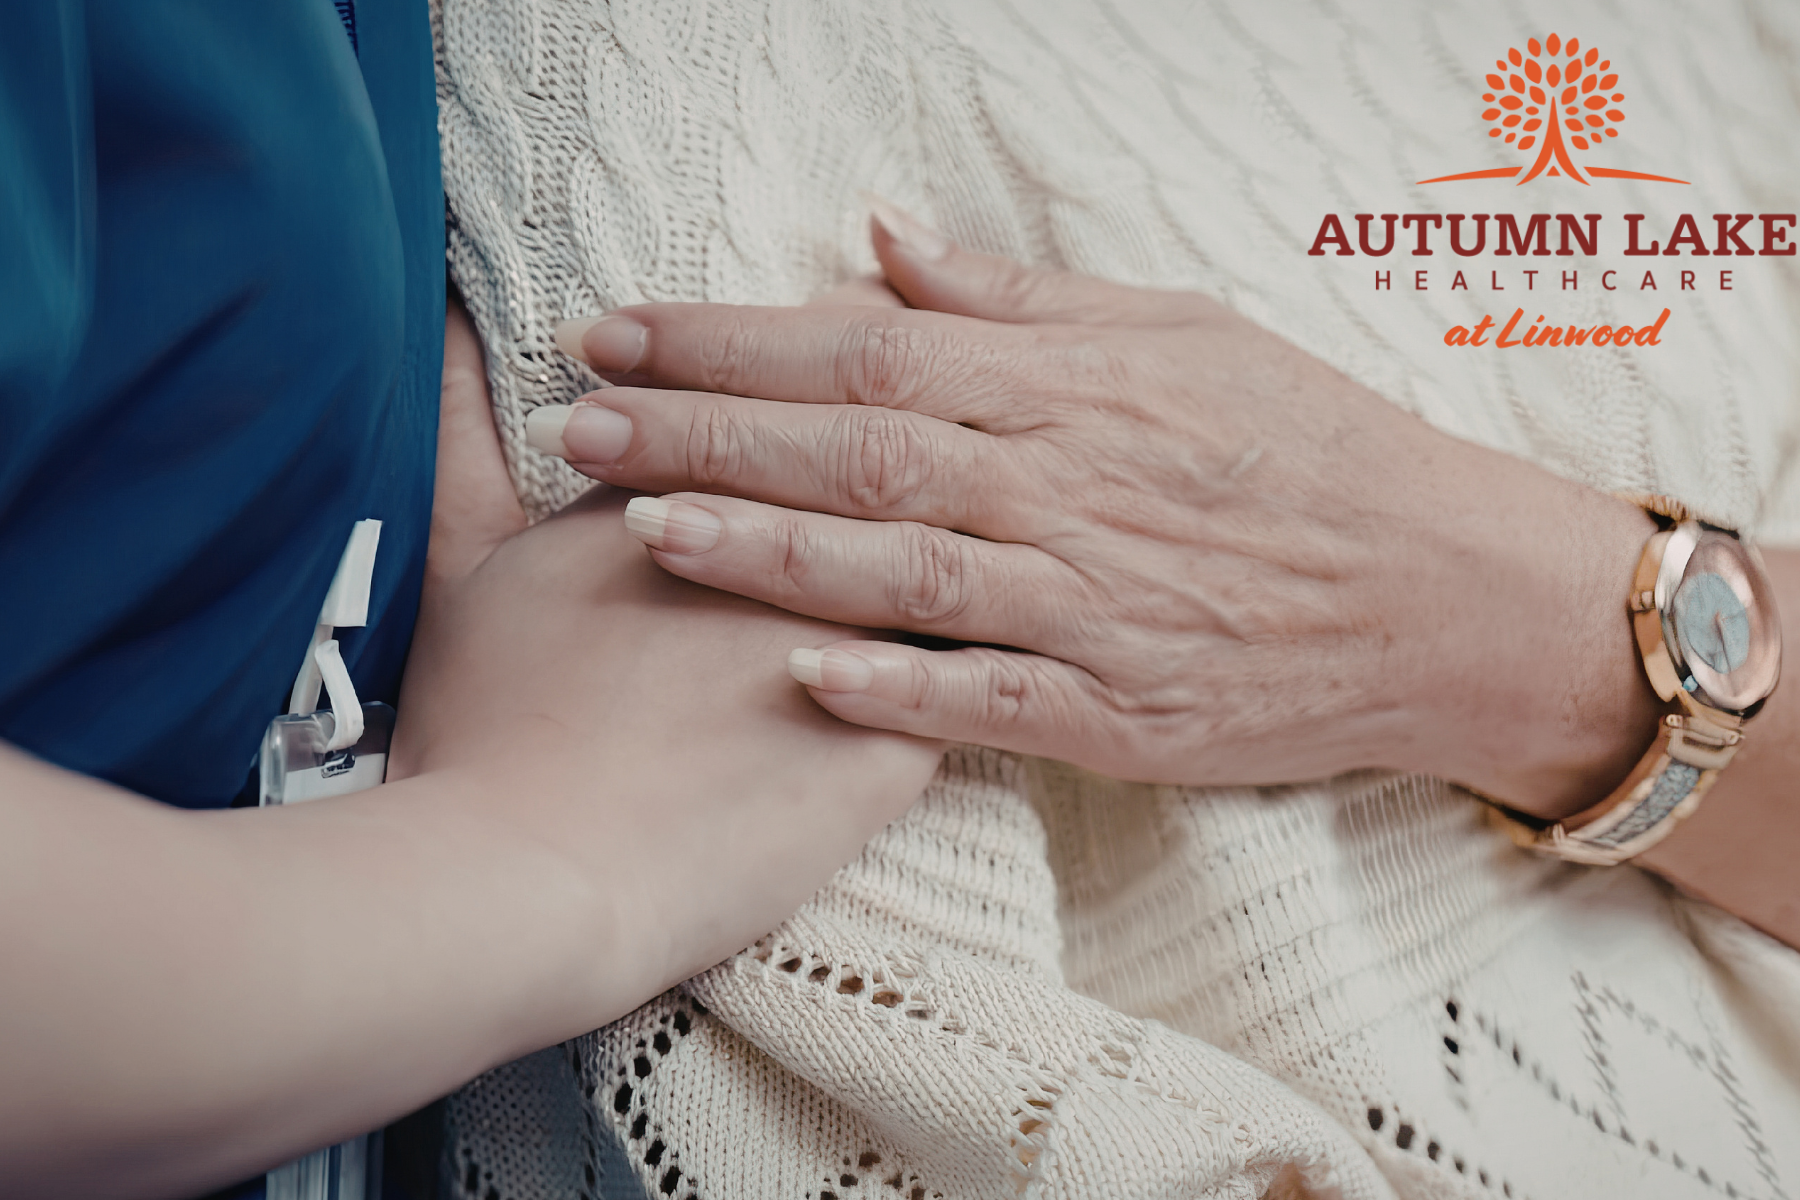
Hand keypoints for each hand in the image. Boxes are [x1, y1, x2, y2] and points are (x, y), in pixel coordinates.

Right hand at [395, 297, 940, 1014]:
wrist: (538, 878)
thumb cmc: (484, 726)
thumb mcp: (457, 564)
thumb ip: (464, 437)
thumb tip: (454, 331)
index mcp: (696, 491)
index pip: (773, 394)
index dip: (795, 364)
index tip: (822, 342)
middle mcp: (795, 551)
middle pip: (874, 451)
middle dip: (899, 414)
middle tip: (916, 402)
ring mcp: (857, 646)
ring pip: (945, 551)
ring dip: (966, 517)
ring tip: (978, 500)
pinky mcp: (900, 742)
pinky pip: (975, 677)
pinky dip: (994, 642)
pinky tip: (1016, 620)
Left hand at [532, 203, 1661, 818]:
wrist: (1442, 592)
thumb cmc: (1309, 449)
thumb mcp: (1179, 332)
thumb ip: (1018, 295)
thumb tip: (880, 238)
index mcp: (1071, 385)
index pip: (864, 345)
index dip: (727, 339)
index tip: (618, 334)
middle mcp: (1067, 486)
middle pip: (857, 446)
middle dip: (705, 429)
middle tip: (579, 422)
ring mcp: (1092, 603)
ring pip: (904, 567)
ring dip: (769, 547)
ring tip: (645, 525)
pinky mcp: (1119, 709)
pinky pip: (990, 698)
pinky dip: (896, 687)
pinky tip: (795, 676)